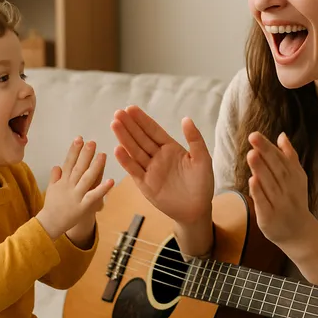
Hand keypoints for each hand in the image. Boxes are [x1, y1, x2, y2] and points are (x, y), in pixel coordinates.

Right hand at [36, 137, 114, 243]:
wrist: (49, 224)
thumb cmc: (52, 206)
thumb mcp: (51, 189)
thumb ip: (55, 177)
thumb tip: (57, 165)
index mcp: (62, 181)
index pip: (69, 162)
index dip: (74, 150)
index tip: (80, 138)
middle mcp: (69, 186)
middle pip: (78, 167)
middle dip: (85, 154)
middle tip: (92, 142)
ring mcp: (76, 195)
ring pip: (87, 178)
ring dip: (95, 166)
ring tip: (103, 155)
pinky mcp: (83, 206)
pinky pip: (94, 196)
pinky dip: (102, 188)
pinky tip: (111, 181)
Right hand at [111, 106, 213, 224]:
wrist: (197, 209)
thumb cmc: (202, 183)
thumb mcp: (202, 159)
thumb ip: (195, 139)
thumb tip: (186, 118)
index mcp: (170, 148)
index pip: (153, 131)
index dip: (142, 120)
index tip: (130, 108)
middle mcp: (157, 157)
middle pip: (140, 138)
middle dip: (129, 125)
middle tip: (117, 113)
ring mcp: (150, 170)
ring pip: (135, 151)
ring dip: (124, 138)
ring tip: (115, 124)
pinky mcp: (145, 184)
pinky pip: (134, 170)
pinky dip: (126, 161)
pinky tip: (118, 149)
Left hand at [247, 131, 311, 247]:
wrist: (299, 233)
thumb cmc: (294, 200)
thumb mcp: (297, 177)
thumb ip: (289, 156)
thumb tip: (281, 135)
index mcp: (294, 177)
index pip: (281, 160)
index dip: (268, 147)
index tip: (255, 135)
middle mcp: (288, 190)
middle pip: (276, 169)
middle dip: (265, 153)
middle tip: (253, 138)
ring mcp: (279, 204)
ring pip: (270, 185)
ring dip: (261, 169)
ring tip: (252, 154)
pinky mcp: (270, 218)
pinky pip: (264, 203)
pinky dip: (259, 192)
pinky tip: (252, 180)